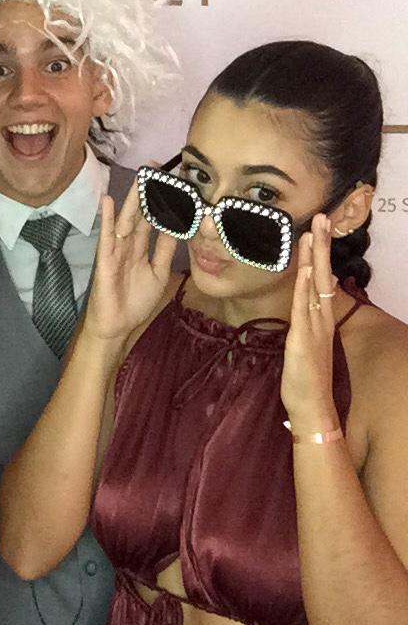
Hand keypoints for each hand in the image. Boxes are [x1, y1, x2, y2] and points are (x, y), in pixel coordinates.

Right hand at [80, 183, 174, 351]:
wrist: (116, 325)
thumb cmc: (134, 301)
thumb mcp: (158, 273)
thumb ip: (164, 250)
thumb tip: (178, 228)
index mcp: (141, 247)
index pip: (154, 219)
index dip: (163, 202)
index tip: (174, 181)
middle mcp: (129, 244)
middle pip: (141, 214)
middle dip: (148, 192)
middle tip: (157, 169)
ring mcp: (116, 250)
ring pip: (127, 220)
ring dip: (133, 199)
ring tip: (139, 178)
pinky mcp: (105, 259)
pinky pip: (107, 237)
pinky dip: (107, 219)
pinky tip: (107, 201)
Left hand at [281, 216, 340, 431]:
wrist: (312, 406)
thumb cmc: (305, 376)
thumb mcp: (306, 341)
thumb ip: (307, 319)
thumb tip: (308, 297)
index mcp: (320, 318)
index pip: (321, 279)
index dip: (319, 254)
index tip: (317, 229)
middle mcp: (320, 318)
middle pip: (322, 275)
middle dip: (321, 246)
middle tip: (322, 218)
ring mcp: (314, 328)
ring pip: (315, 286)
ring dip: (314, 259)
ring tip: (314, 232)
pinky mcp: (302, 340)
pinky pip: (303, 310)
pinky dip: (304, 288)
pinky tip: (304, 270)